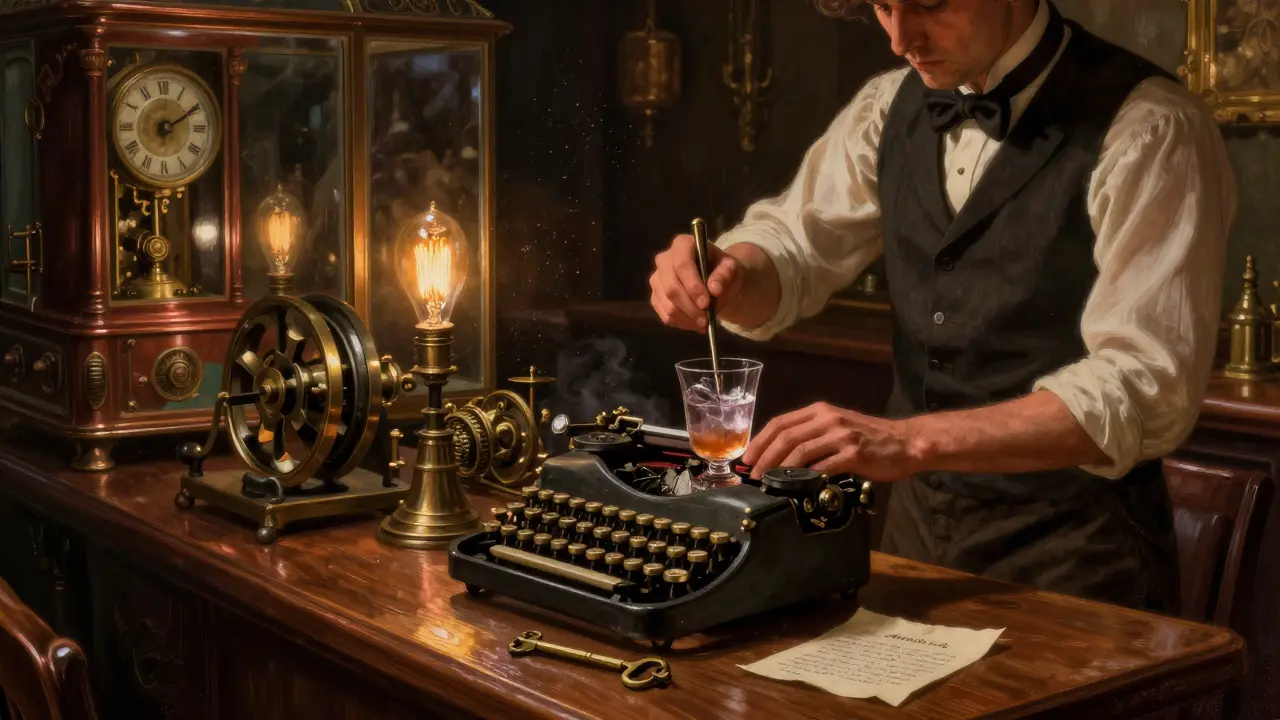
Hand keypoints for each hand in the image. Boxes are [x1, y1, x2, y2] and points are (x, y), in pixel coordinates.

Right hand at [649, 233, 743, 332]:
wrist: (715, 279)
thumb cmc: (722, 269)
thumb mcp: (731, 268)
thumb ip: (725, 275)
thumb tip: (715, 289)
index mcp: (682, 244)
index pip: (682, 265)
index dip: (693, 286)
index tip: (706, 303)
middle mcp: (664, 259)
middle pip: (671, 287)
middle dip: (690, 307)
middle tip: (706, 320)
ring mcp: (657, 278)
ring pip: (667, 304)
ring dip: (686, 318)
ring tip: (704, 324)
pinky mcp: (655, 296)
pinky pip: (664, 314)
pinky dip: (681, 323)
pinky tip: (694, 323)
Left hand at [742, 402, 916, 482]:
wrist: (904, 443)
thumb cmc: (869, 439)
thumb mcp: (836, 427)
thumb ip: (812, 435)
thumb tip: (779, 457)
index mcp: (819, 411)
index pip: (780, 423)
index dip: (759, 441)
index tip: (747, 460)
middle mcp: (828, 419)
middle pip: (786, 437)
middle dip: (764, 458)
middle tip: (752, 476)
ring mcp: (841, 435)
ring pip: (800, 451)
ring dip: (780, 470)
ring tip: (768, 483)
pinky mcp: (853, 453)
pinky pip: (823, 466)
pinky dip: (806, 478)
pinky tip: (797, 487)